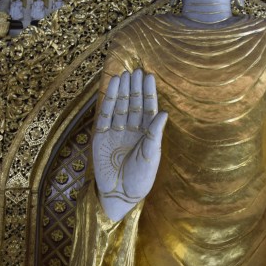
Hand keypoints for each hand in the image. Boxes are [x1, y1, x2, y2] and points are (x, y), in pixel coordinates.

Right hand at [92, 68, 167, 221]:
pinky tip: (113, 85)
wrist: (118, 195)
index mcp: (147, 136)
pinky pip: (106, 114)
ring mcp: (116, 132)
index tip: (148, 76)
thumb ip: (154, 134)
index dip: (148, 93)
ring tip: (124, 74)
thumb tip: (164, 113)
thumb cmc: (139, 180)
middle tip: (136, 70)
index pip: (148, 109)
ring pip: (120, 106)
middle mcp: (132, 131)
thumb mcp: (150, 156)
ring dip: (123, 90)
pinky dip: (110, 99)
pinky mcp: (101, 136)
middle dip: (135, 88)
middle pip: (134, 104)